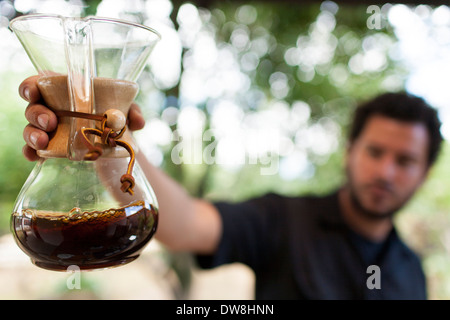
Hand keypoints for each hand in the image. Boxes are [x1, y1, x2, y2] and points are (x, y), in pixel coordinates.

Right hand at [20, 75, 145, 160]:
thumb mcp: (126, 110)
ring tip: (43, 142)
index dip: (31, 86)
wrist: (115, 143)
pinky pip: (34, 149)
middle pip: (33, 107)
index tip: (34, 92)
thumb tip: (137, 122)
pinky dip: (31, 153)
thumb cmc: (115, 116)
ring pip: (30, 128)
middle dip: (36, 113)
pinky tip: (34, 157)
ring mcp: (49, 130)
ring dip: (32, 134)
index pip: (39, 83)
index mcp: (66, 92)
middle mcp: (53, 108)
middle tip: (49, 122)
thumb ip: (133, 111)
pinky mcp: (51, 148)